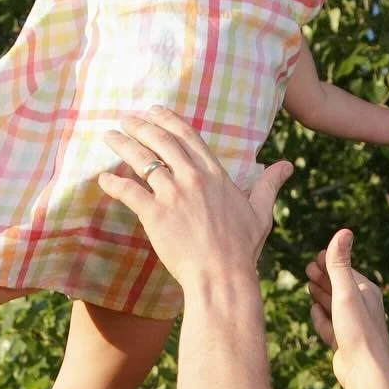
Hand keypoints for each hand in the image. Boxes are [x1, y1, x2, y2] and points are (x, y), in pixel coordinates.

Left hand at [97, 108, 293, 287]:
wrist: (222, 276)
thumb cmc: (241, 249)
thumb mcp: (260, 212)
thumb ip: (269, 184)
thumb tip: (286, 165)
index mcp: (215, 174)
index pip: (188, 136)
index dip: (167, 120)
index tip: (153, 111)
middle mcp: (193, 178)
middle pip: (161, 141)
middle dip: (140, 126)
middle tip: (124, 119)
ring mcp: (173, 195)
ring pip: (142, 160)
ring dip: (123, 145)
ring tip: (109, 137)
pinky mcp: (156, 215)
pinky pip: (129, 192)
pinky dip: (114, 184)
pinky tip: (103, 180)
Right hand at [305, 230, 388, 388]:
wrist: (365, 372)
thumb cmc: (358, 330)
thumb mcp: (345, 292)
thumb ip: (340, 264)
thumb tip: (344, 232)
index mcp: (367, 292)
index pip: (347, 271)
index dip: (331, 262)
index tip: (316, 256)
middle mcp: (363, 307)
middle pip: (340, 287)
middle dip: (324, 277)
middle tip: (308, 269)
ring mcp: (354, 326)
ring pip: (335, 305)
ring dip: (322, 295)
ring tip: (309, 285)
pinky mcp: (345, 343)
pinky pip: (331, 325)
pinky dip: (322, 317)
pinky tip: (314, 312)